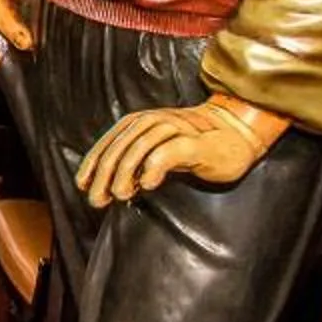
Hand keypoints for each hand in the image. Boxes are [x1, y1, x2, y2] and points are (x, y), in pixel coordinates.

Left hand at [77, 98, 289, 206]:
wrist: (238, 135)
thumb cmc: (196, 146)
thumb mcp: (159, 152)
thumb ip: (136, 163)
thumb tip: (108, 186)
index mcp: (140, 122)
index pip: (109, 142)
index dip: (93, 164)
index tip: (83, 186)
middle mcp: (155, 121)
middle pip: (120, 146)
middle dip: (104, 175)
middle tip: (97, 199)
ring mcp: (177, 129)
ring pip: (140, 147)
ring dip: (125, 172)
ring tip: (120, 195)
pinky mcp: (197, 142)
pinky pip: (170, 151)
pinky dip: (154, 167)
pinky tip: (148, 185)